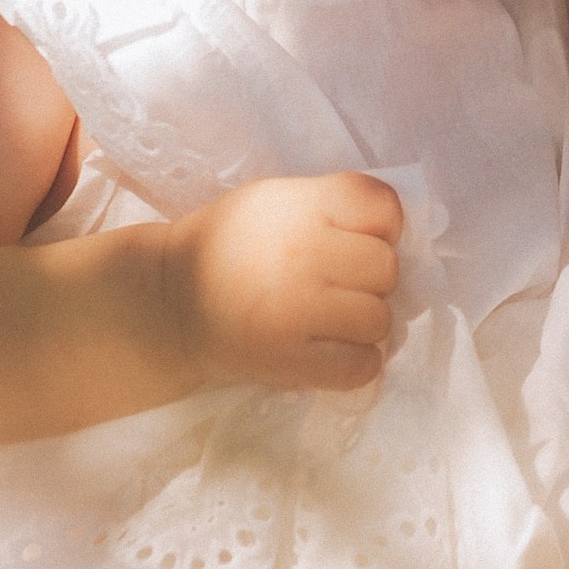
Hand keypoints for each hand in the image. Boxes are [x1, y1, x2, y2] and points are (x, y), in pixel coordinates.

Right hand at [168, 171, 402, 394]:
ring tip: (329, 321)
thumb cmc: (230, 248)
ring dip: (363, 324)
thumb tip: (398, 239)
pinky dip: (356, 364)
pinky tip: (330, 351)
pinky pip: (363, 367)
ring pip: (379, 319)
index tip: (356, 239)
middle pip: (386, 267)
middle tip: (336, 286)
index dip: (382, 226)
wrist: (170, 305)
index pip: (382, 206)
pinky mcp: (290, 361)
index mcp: (298, 206)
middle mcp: (300, 253)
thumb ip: (332, 207)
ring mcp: (296, 310)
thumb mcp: (275, 201)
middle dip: (369, 279)